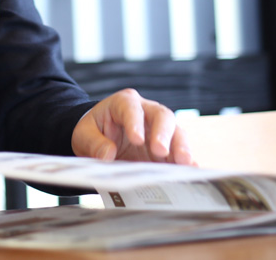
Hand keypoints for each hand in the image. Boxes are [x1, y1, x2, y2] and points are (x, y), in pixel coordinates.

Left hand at [71, 88, 194, 164]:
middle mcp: (146, 112)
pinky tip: (192, 173)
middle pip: (162, 116)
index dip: (135, 122)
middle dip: (163, 133)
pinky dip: (187, 162)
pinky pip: (181, 152)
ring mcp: (160, 130)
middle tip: (160, 151)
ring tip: (184, 164)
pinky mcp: (168, 148)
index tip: (137, 139)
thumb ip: (94, 143)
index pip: (131, 108)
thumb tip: (108, 155)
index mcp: (123, 103)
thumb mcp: (84, 135)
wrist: (101, 139)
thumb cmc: (93, 132)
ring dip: (181, 148)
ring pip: (177, 132)